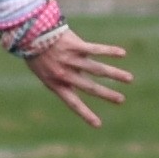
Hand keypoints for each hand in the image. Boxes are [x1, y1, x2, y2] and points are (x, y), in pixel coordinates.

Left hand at [14, 16, 133, 120]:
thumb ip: (62, 77)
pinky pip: (95, 49)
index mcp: (56, 84)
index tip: (98, 125)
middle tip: (121, 100)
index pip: (73, 103)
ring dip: (115, 74)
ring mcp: (70, 59)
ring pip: (97, 69)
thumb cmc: (36, 52)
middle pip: (90, 87)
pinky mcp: (75, 45)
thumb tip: (82, 80)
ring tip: (129, 79)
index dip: (86, 114)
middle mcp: (64, 74)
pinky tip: (122, 54)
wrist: (28, 32)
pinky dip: (109, 51)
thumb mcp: (43, 71)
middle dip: (107, 94)